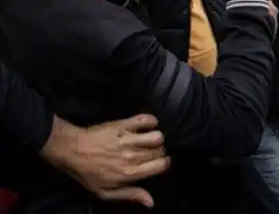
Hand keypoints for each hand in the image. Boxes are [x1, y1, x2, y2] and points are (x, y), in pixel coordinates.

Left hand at [41, 115, 169, 207]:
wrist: (71, 150)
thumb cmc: (88, 173)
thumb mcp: (105, 192)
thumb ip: (130, 195)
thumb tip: (152, 202)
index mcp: (129, 173)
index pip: (161, 165)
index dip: (164, 164)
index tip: (158, 163)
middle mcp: (132, 156)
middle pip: (160, 151)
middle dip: (159, 152)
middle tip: (149, 153)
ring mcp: (128, 139)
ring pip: (157, 136)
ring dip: (156, 138)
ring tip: (148, 140)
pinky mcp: (123, 124)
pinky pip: (146, 119)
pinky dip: (150, 121)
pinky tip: (146, 126)